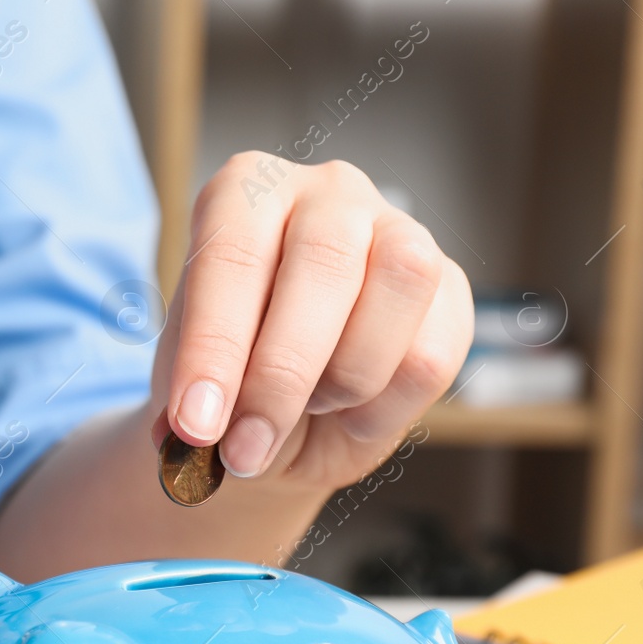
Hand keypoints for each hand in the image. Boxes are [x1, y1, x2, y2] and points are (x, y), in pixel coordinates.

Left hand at [152, 153, 471, 491]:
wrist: (282, 406)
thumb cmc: (229, 370)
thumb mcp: (191, 377)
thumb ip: (193, 391)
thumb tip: (194, 429)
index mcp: (247, 192)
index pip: (231, 256)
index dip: (213, 346)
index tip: (194, 423)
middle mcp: (328, 193)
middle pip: (324, 265)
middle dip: (279, 376)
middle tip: (243, 451)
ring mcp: (400, 231)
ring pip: (398, 290)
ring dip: (342, 381)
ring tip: (305, 408)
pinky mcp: (450, 289)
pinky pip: (430, 356)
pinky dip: (381, 407)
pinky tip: (347, 412)